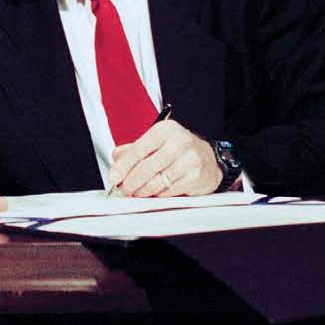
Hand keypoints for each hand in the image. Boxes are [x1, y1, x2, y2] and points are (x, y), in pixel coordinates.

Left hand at [107, 120, 221, 196]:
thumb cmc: (180, 150)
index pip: (138, 149)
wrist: (211, 159)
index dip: (123, 166)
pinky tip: (155, 193)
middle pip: (146, 168)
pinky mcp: (195, 177)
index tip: (113, 177)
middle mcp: (179, 142)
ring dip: (142, 191)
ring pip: (156, 182)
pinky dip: (158, 195)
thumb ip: (134, 149)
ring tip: (136, 192)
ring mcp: (189, 160)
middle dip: (130, 182)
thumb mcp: (157, 142)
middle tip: (123, 189)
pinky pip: (168, 191)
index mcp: (165, 130)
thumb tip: (116, 159)